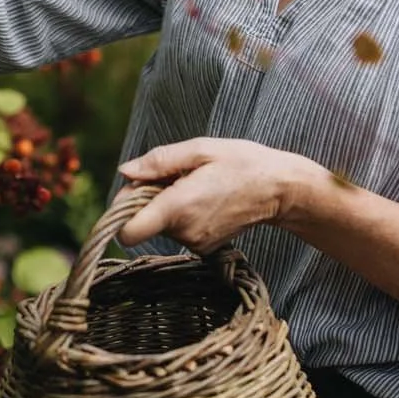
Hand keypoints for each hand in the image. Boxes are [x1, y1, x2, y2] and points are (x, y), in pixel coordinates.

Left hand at [115, 137, 323, 253]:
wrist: (279, 189)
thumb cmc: (241, 162)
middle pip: (142, 222)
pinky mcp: (205, 247)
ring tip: (193, 184)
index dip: (119, 214)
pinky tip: (202, 197)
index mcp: (178, 207)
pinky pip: (178, 230)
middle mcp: (184, 232)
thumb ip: (159, 162)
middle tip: (174, 176)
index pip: (128, 233)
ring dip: (165, 205)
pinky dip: (181, 214)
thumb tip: (125, 171)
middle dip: (147, 197)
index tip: (132, 191)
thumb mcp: (200, 150)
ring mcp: (195, 243)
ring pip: (160, 225)